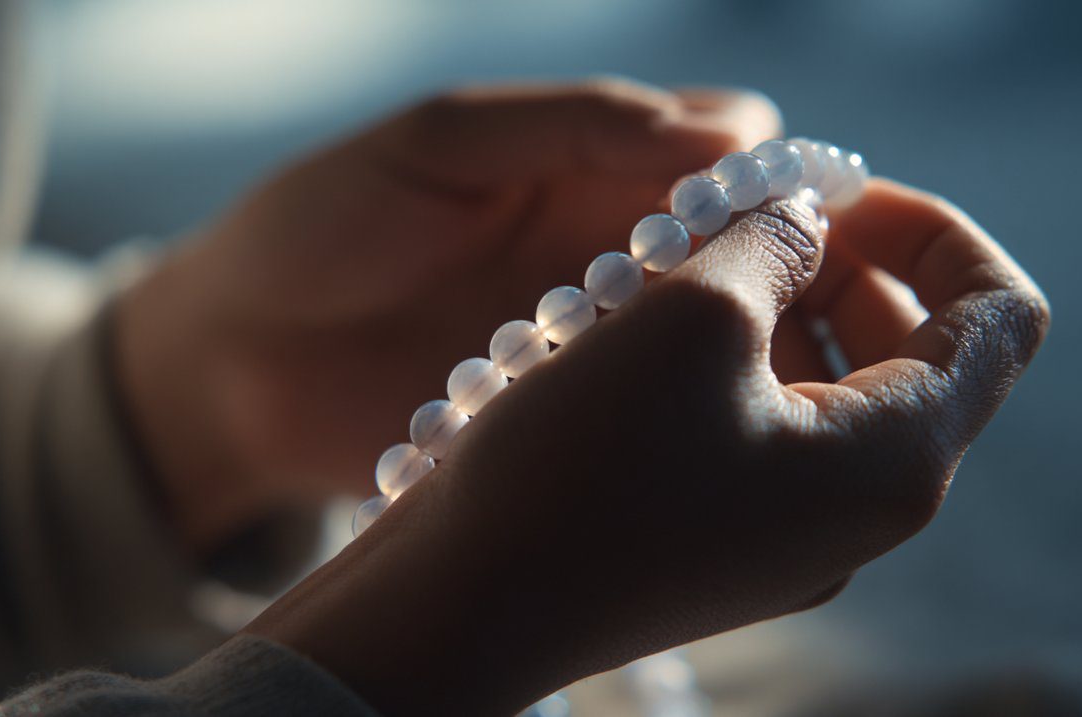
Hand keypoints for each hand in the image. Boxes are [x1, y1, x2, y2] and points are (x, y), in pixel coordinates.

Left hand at [116, 80, 780, 549]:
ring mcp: (595, 349)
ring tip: (807, 408)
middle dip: (812, 291)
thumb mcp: (439, 145)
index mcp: (592, 168)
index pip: (738, 166)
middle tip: (852, 339)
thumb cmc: (318, 226)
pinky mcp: (569, 426)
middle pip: (754, 264)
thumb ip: (578, 125)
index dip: (799, 193)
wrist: (229, 361)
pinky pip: (657, 424)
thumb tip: (738, 131)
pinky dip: (699, 431)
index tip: (845, 233)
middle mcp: (612, 257)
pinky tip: (729, 454)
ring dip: (769, 372)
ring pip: (723, 352)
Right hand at [244, 181, 1050, 714]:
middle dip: (845, 261)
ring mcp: (796, 533)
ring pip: (829, 384)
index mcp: (897, 460)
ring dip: (778, 306)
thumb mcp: (693, 313)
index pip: (997, 315)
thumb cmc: (586, 467)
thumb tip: (802, 222)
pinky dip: (734, 362)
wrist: (471, 606)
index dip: (932, 228)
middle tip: (752, 218)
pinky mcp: (729, 538)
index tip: (836, 196)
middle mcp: (863, 508)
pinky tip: (652, 335)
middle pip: (912, 347)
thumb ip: (774, 240)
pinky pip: (767, 425)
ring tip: (685, 269)